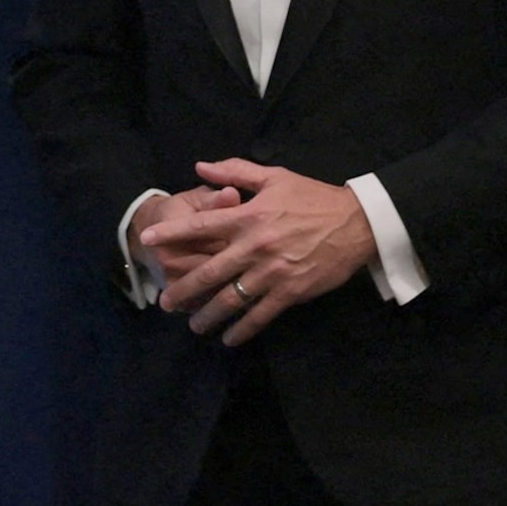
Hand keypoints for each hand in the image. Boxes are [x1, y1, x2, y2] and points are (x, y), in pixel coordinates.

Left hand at [145, 159, 376, 344]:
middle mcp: (255, 246)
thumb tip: (199, 167)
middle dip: (183, 290)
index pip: (201, 225)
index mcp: (248, 217)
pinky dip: (243, 329)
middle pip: (209, 272)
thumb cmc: (313, 198)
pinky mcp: (291, 291)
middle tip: (165, 302)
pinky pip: (261, 314)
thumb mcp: (275, 177)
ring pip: (232, 299)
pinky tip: (229, 338)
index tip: (147, 241)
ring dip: (209, 315)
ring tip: (193, 324)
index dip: (171, 233)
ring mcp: (273, 272)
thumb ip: (235, 171)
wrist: (359, 223)